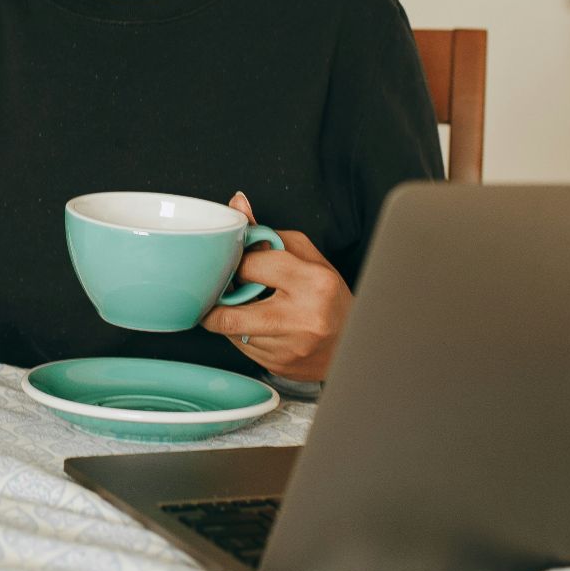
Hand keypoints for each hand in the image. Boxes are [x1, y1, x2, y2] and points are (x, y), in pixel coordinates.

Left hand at [200, 192, 350, 382]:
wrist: (353, 343)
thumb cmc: (328, 296)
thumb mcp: (306, 257)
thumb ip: (268, 233)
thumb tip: (236, 205)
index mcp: (314, 282)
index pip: (251, 266)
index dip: (238, 263)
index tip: (240, 263)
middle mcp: (304, 318)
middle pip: (229, 314)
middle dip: (217, 301)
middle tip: (223, 290)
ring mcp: (291, 348)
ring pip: (232, 332)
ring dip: (230, 318)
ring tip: (249, 306)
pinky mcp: (280, 366)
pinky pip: (242, 348)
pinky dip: (242, 335)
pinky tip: (260, 326)